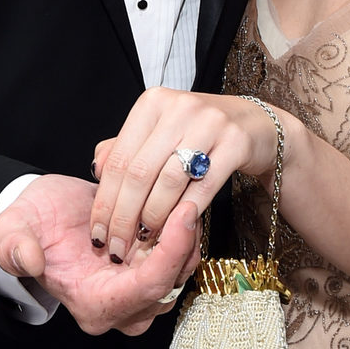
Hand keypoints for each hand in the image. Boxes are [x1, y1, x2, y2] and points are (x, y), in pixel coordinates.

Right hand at [0, 174, 200, 335]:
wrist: (38, 219)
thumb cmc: (28, 226)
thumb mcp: (12, 230)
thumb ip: (15, 247)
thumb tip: (29, 261)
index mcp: (93, 305)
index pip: (148, 288)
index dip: (173, 253)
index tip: (185, 214)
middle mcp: (121, 307)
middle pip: (173, 284)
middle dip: (187, 243)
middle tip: (191, 198)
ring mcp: (137, 291)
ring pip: (181, 272)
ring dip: (188, 236)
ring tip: (185, 196)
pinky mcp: (147, 271)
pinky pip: (178, 258)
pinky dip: (182, 231)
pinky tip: (177, 201)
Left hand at [89, 88, 280, 264]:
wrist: (253, 125)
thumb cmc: (197, 131)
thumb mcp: (158, 130)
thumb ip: (125, 147)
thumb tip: (97, 170)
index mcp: (153, 102)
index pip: (119, 158)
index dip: (105, 200)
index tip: (96, 232)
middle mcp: (179, 107)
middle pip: (140, 172)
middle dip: (124, 216)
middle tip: (116, 246)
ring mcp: (210, 123)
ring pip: (170, 181)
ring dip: (153, 218)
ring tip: (144, 241)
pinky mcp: (236, 142)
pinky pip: (204, 187)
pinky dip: (185, 213)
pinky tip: (174, 231)